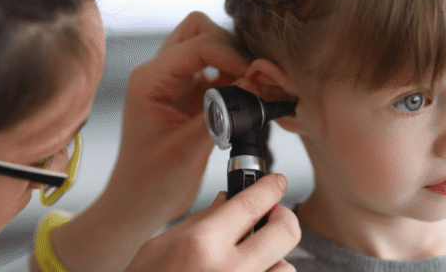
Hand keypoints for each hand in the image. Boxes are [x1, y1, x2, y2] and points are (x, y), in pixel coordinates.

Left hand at [48, 11, 253, 271]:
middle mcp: (159, 72)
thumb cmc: (150, 183)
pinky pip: (218, 69)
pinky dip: (236, 76)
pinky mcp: (190, 93)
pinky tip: (246, 97)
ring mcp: (175, 81)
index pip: (199, 44)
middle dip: (231, 47)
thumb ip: (221, 115)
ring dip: (234, 60)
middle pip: (200, 29)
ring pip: (209, 43)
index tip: (254, 79)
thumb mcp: (187, 150)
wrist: (138, 205)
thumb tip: (254, 86)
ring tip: (250, 89)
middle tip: (251, 78)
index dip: (232, 57)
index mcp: (149, 79)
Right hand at [125, 174, 299, 271]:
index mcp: (201, 246)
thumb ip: (200, 221)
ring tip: (247, 261)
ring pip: (285, 266)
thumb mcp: (158, 248)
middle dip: (284, 217)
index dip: (271, 187)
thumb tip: (230, 199)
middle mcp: (229, 271)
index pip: (253, 203)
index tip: (277, 182)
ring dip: (273, 258)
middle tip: (274, 214)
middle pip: (286, 231)